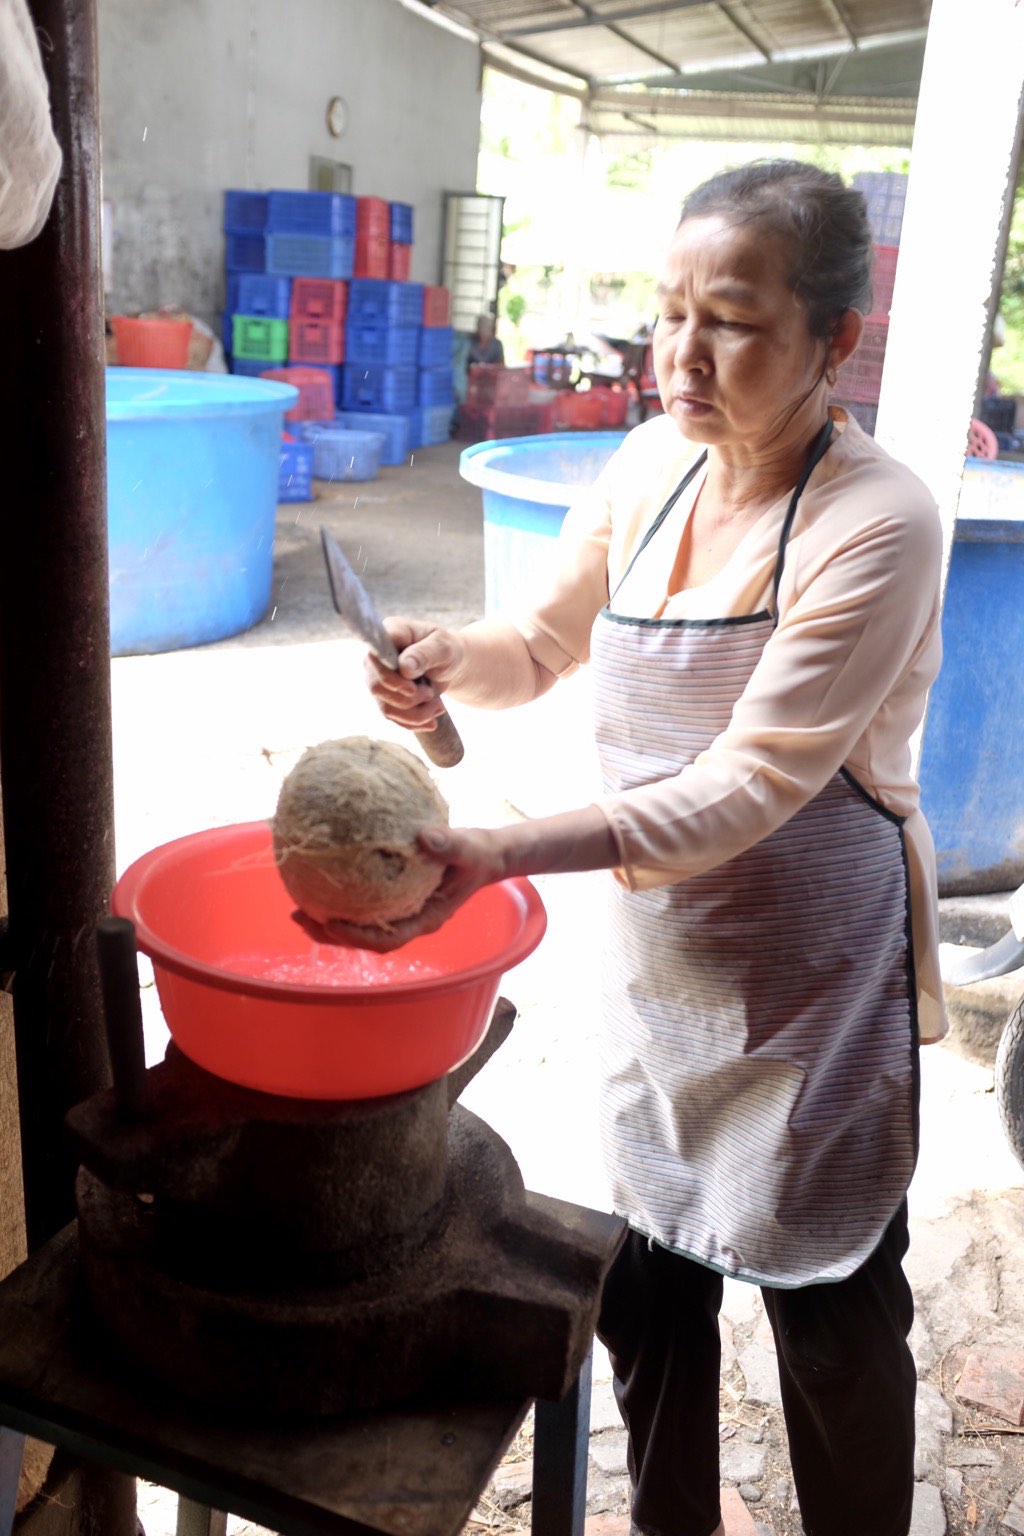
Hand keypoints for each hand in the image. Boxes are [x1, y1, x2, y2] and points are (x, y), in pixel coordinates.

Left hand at [291, 824, 509, 951]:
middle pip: (365, 940)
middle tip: (300, 916)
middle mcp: (410, 920)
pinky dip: (339, 900)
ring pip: (359, 927)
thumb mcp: (471, 848)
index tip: (333, 923)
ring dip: (327, 922)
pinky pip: (362, 904)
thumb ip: (451, 844)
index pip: (388, 938)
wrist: (485, 856)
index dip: (358, 936)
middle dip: (331, 934)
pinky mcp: (393, 898)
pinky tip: (317, 882)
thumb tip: (424, 835)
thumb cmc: (478, 854)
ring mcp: (401, 912)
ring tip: (297, 908)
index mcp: (426, 918)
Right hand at [364, 617, 463, 733]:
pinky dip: (413, 722)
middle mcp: (377, 656)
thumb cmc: (447, 649)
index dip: (391, 677)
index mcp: (390, 632)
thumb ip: (425, 653)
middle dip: (408, 699)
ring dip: (415, 713)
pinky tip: (431, 721)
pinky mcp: (385, 696)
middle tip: (431, 694)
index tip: (413, 688)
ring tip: (438, 707)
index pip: (376, 656)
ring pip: (385, 706)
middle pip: (377, 685)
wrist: (451, 665)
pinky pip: (392, 716)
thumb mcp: (443, 647)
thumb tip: (403, 667)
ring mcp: (378, 677)